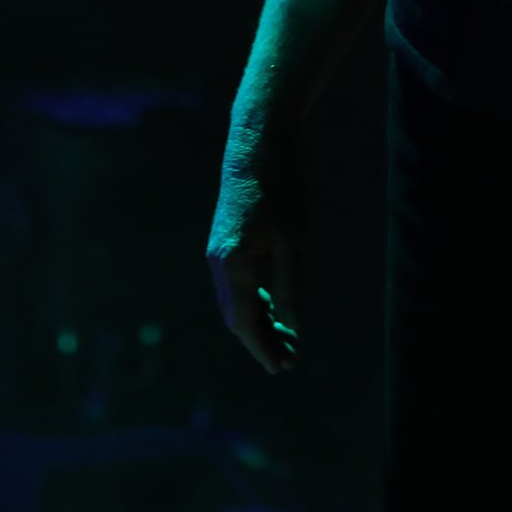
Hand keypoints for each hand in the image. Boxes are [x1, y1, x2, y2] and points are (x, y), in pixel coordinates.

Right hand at [206, 144, 303, 375]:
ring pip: (234, 303)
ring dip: (257, 324)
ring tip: (286, 341)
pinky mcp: (222, 243)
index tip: (282, 368)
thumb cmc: (280, 187)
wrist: (258, 142)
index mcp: (234, 264)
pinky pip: (234, 286)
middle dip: (261, 342)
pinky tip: (274, 309)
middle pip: (236, 318)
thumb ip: (291, 287)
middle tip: (288, 361)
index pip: (246, 322)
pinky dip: (253, 303)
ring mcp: (216, 253)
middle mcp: (217, 262)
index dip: (264, 349)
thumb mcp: (294, 240)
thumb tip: (294, 327)